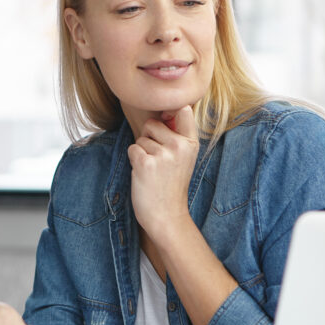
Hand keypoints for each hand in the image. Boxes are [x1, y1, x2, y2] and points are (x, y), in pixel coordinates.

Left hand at [127, 106, 199, 241]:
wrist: (167, 215)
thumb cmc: (171, 185)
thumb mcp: (184, 158)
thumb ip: (178, 136)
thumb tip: (163, 112)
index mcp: (191, 143)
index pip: (183, 110)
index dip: (168, 113)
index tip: (166, 122)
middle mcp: (179, 146)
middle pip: (151, 124)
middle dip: (149, 138)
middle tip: (158, 161)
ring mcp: (163, 154)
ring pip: (140, 139)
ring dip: (142, 153)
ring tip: (153, 171)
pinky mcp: (146, 163)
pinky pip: (132, 148)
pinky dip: (134, 160)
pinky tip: (144, 174)